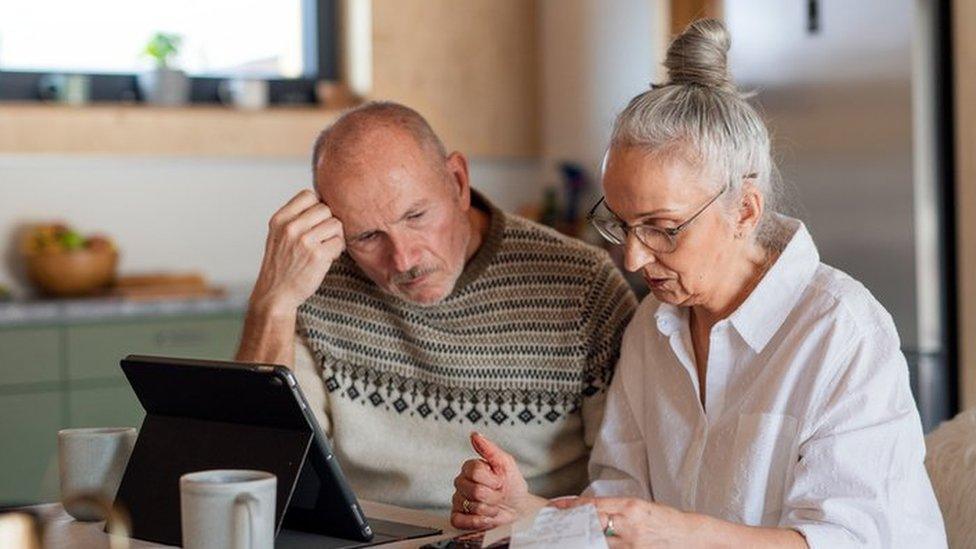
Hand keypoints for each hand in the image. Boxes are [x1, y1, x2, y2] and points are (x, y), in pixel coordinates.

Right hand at [250, 189, 344, 312]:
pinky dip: (338, 250)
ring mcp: (304, 241)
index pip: (308, 195)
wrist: (275, 294)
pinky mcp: (318, 255)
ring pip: (336, 224)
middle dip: (328, 223)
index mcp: (280, 219)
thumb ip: (295, 218)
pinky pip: (340, 242)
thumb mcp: (278, 235)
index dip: (317, 206)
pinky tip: (328, 258)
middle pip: (325, 209)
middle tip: (323, 238)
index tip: (316, 222)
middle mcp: (290, 227)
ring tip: (325, 248)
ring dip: (335, 237)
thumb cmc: (281, 265)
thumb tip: (324, 203)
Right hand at [450, 432, 530, 529]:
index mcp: (470, 467)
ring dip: (489, 509)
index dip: (492, 479)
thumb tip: (474, 434)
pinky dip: (477, 522)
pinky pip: (460, 520)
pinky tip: (487, 517)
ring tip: (494, 506)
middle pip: (474, 490)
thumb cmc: (512, 485)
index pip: (474, 471)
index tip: (500, 481)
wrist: (518, 508)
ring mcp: (458, 500)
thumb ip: (489, 449)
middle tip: (499, 495)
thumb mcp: (506, 464)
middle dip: (493, 496)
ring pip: (470, 506)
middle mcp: (461, 482)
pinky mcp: (457, 517)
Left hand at [549, 497, 694, 547]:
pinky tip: (591, 546)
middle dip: (573, 524)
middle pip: (590, 523)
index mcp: (629, 506)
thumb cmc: (665, 520)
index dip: (571, 506)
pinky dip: (600, 548)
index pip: (593, 505)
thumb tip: (593, 511)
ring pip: (598, 542)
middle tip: (557, 525)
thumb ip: (618, 509)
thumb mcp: (641, 507)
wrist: (690, 537)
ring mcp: (631, 543)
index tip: (556, 507)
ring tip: (571, 538)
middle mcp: (628, 523)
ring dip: (583, 540)